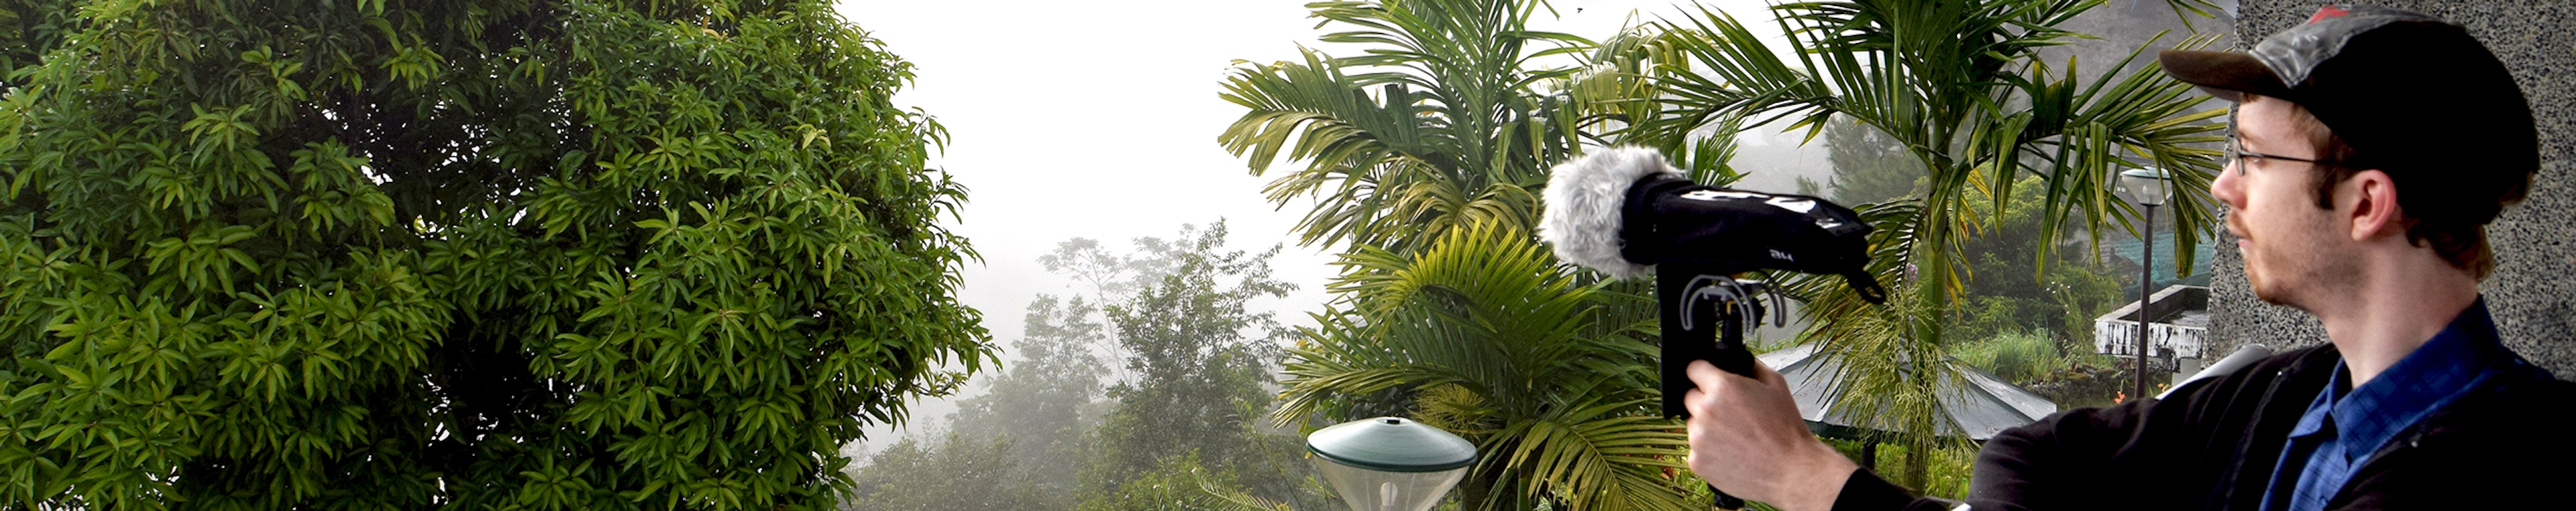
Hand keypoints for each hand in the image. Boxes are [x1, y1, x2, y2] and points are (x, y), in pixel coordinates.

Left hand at [1684, 359, 1856, 510]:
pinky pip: (1696, 449)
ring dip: (1707, 428)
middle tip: (1731, 414)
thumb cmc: (1786, 430)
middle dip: (1706, 402)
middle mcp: (1704, 410)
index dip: (1703, 373)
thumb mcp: (1776, 384)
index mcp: (1721, 387)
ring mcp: (1698, 438)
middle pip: (1691, 398)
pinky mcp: (1696, 461)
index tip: (1707, 379)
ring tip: (1735, 437)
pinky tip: (1731, 453)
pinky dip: (1709, 451)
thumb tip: (1739, 359)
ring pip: (1693, 425)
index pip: (1693, 369)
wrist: (1790, 470)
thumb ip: (1751, 366)